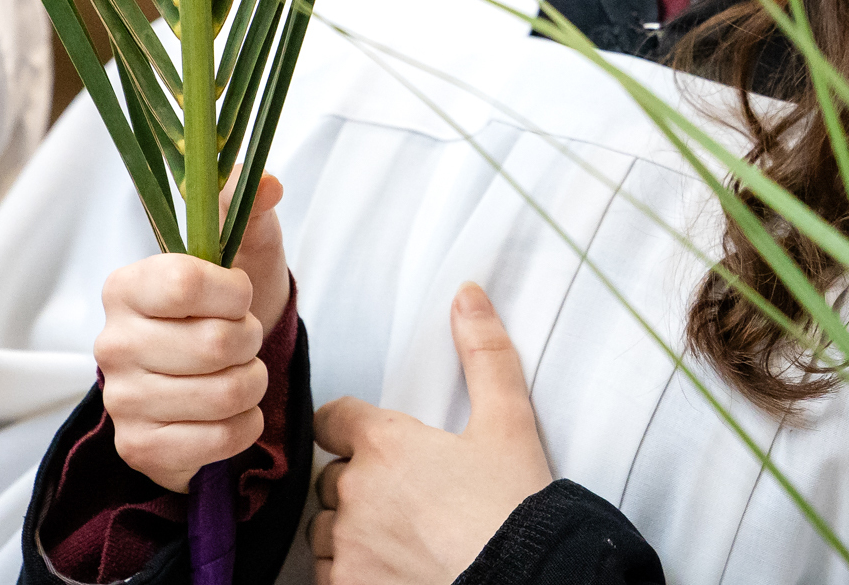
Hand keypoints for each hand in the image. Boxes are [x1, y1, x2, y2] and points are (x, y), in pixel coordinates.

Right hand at [95, 173, 291, 491]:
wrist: (215, 375)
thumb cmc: (226, 307)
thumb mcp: (244, 251)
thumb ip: (250, 209)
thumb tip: (267, 181)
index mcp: (126, 286)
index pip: (185, 284)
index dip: (233, 292)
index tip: (240, 294)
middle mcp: (112, 343)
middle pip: (214, 345)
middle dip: (251, 341)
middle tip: (244, 339)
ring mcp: (121, 400)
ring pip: (223, 394)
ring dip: (252, 384)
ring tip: (241, 373)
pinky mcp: (139, 447)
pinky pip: (218, 440)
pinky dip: (244, 426)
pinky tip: (232, 412)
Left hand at [310, 283, 553, 584]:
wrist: (524, 578)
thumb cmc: (515, 507)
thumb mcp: (509, 421)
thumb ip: (484, 353)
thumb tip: (467, 293)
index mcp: (385, 444)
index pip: (333, 418)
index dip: (351, 427)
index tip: (376, 443)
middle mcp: (355, 492)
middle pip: (330, 477)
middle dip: (357, 483)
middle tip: (404, 496)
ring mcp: (347, 547)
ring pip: (324, 529)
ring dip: (348, 529)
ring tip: (397, 536)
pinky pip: (326, 573)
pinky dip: (348, 570)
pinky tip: (386, 568)